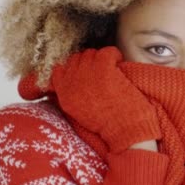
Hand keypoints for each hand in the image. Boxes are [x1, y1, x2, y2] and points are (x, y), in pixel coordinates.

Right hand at [21, 46, 161, 152]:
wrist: (125, 133)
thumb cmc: (109, 125)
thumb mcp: (80, 112)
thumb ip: (73, 95)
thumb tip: (76, 79)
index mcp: (64, 96)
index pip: (59, 69)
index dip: (74, 67)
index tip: (86, 70)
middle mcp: (72, 84)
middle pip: (76, 58)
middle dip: (89, 61)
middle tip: (102, 69)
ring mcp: (87, 76)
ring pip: (91, 53)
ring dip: (102, 58)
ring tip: (112, 68)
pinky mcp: (104, 71)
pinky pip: (107, 52)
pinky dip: (114, 54)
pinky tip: (118, 62)